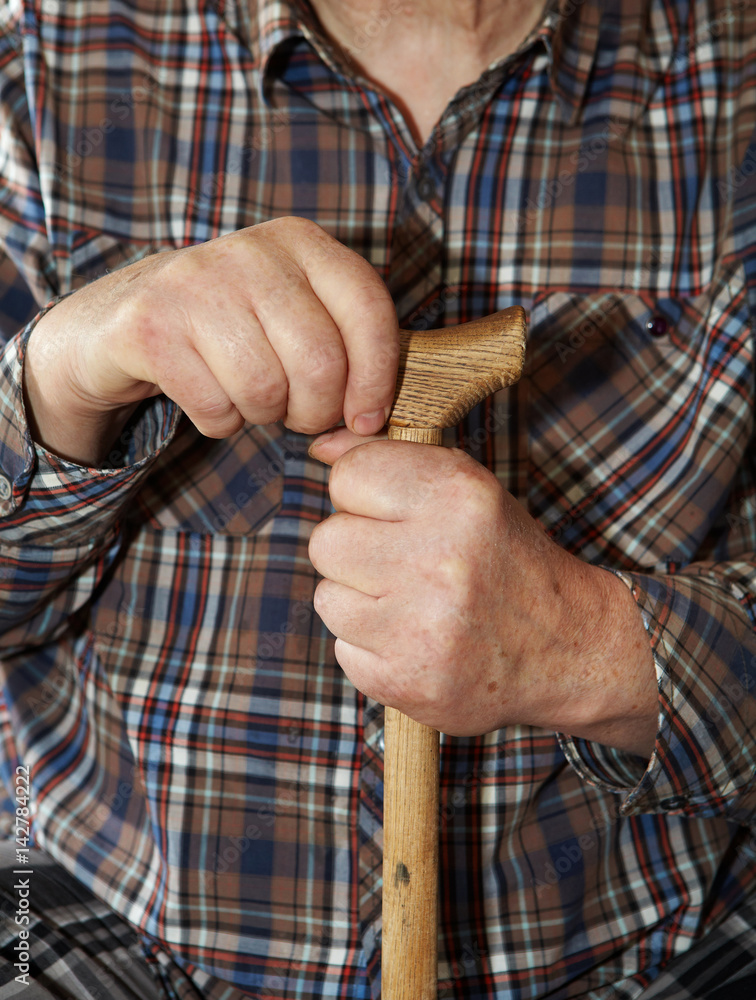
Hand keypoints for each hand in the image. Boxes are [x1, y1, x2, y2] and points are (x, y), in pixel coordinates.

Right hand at [23, 218, 398, 464]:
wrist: (118, 322)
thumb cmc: (229, 330)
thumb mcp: (291, 315)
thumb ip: (343, 348)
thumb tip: (374, 421)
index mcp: (299, 241)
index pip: (368, 308)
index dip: (378, 377)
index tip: (367, 418)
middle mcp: (250, 251)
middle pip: (320, 363)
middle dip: (315, 410)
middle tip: (297, 412)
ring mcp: (194, 282)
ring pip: (266, 390)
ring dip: (261, 416)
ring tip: (246, 394)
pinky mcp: (149, 326)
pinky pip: (215, 408)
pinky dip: (218, 422)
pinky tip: (207, 397)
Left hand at [308, 429, 657, 753]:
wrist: (567, 647)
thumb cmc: (504, 558)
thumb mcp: (467, 491)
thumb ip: (393, 460)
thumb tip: (320, 446)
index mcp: (457, 497)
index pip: (347, 477)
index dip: (364, 497)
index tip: (392, 514)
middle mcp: (438, 559)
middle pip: (326, 542)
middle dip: (355, 552)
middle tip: (401, 564)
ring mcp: (420, 627)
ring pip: (327, 598)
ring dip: (359, 602)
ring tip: (411, 605)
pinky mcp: (404, 681)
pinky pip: (343, 649)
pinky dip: (371, 647)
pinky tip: (415, 641)